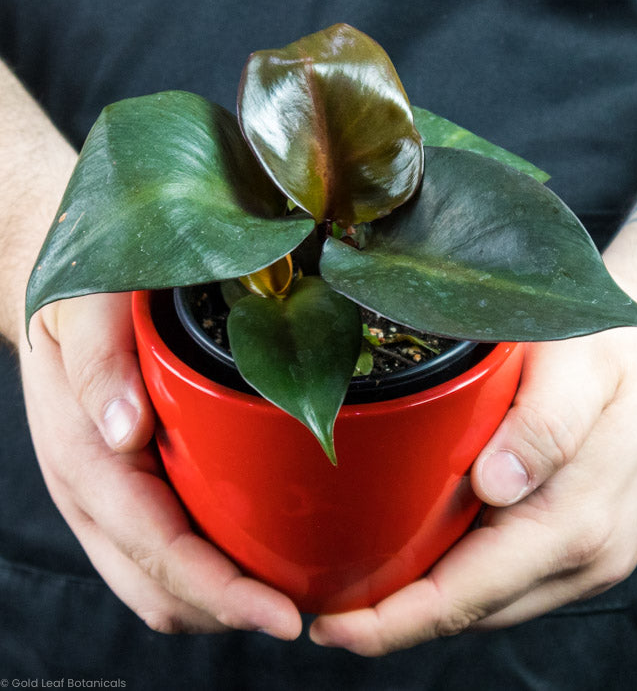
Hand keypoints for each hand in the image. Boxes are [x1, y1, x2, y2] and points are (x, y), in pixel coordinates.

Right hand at [19, 292, 301, 637]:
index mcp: (84, 457)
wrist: (60, 304)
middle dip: (228, 610)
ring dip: (218, 604)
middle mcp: (91, 494)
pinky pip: (159, 557)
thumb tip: (127, 432)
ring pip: (157, 587)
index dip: (220, 589)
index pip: (156, 546)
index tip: (283, 612)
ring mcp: (105, 503)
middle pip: (159, 587)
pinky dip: (204, 576)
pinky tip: (245, 560)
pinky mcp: (123, 496)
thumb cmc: (82, 301)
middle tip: (300, 608)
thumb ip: (101, 364)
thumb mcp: (88, 310)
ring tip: (282, 595)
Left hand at [309, 321, 636, 654]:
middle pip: (470, 608)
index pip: (469, 594)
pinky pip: (504, 576)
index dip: (396, 620)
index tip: (335, 627)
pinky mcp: (577, 539)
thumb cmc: (619, 353)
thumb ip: (543, 428)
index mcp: (578, 521)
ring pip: (485, 599)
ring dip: (423, 603)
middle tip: (328, 606)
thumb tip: (495, 486)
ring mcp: (584, 553)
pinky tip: (421, 557)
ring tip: (362, 589)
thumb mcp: (580, 370)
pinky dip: (456, 578)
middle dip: (396, 618)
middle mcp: (584, 554)